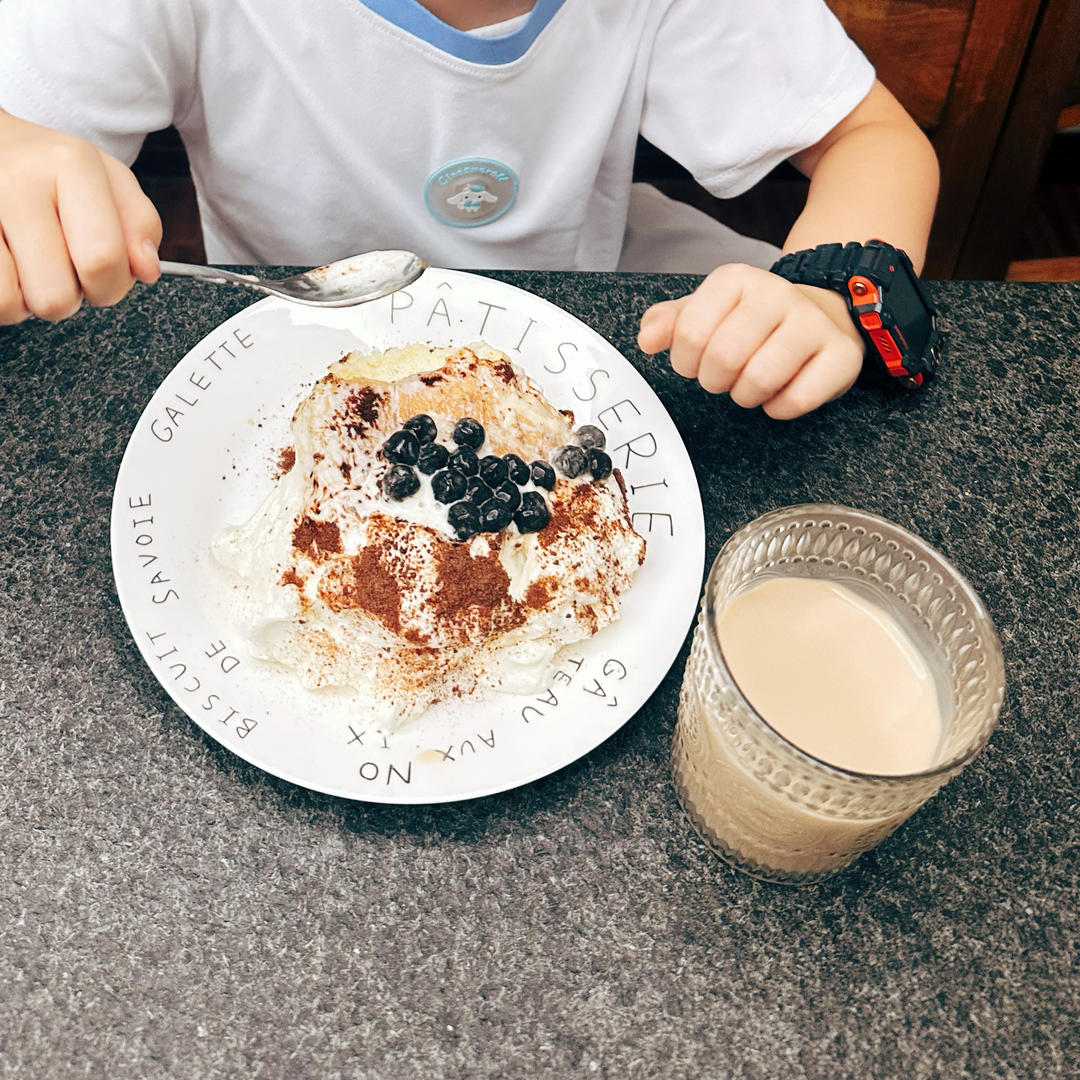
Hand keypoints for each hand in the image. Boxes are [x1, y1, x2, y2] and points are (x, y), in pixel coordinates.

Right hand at [0, 110, 161, 323]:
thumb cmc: (52, 170)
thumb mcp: (109, 180)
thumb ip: (140, 225)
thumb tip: (147, 270)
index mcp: (70, 165)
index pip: (101, 258)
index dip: (111, 286)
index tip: (107, 276)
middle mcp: (17, 182)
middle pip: (57, 295)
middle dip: (71, 297)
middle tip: (64, 267)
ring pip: (13, 304)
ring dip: (30, 299)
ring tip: (32, 263)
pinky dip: (5, 297)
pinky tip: (11, 266)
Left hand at [637, 263, 863, 418]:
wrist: (820, 314)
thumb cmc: (753, 322)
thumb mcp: (706, 312)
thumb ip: (669, 323)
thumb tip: (647, 339)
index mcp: (736, 279)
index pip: (689, 333)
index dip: (685, 362)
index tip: (695, 362)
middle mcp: (777, 293)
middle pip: (723, 357)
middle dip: (714, 381)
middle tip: (725, 377)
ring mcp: (813, 322)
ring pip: (759, 379)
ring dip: (746, 396)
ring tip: (752, 384)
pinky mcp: (842, 355)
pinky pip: (796, 400)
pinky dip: (779, 408)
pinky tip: (780, 392)